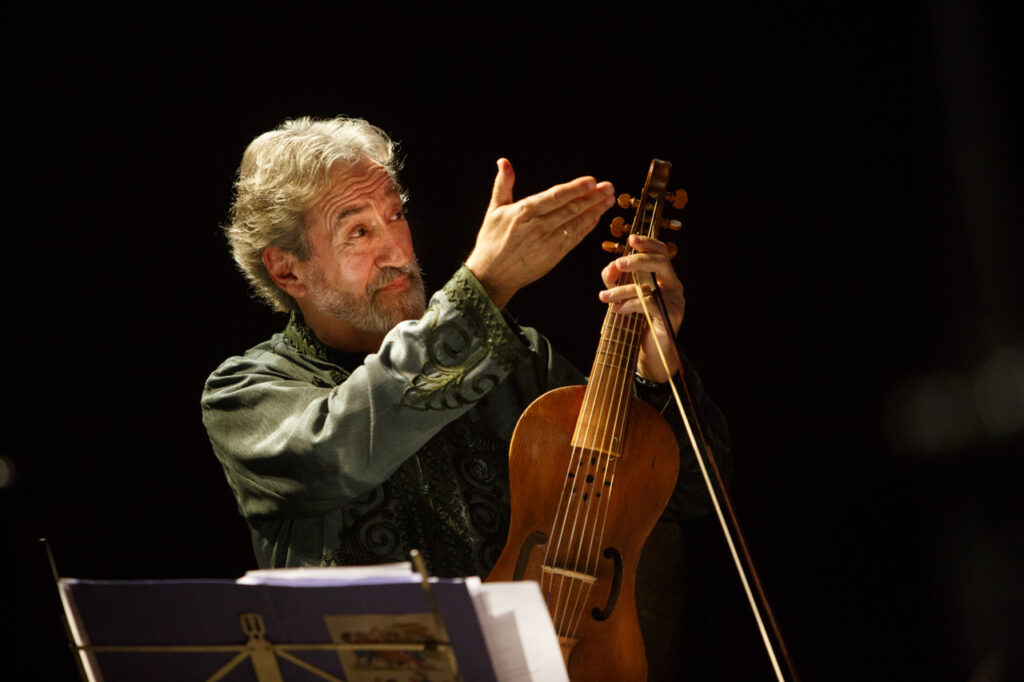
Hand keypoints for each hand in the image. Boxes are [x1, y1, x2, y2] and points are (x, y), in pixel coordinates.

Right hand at [466, 158, 614, 307]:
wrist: (492, 275)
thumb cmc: (491, 241)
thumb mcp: (494, 210)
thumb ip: (503, 185)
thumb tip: (503, 162)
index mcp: (524, 212)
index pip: (555, 197)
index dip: (575, 189)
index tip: (592, 181)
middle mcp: (538, 226)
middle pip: (571, 209)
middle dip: (592, 198)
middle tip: (609, 187)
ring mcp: (548, 242)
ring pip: (576, 223)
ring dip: (595, 211)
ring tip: (609, 200)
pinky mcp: (554, 255)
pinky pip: (574, 238)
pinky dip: (586, 227)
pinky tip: (597, 217)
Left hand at [599, 233, 684, 382]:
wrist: (650, 352)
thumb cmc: (637, 321)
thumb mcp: (622, 295)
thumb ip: (615, 279)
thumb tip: (610, 266)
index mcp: (664, 276)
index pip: (661, 252)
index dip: (647, 242)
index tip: (631, 239)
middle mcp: (673, 285)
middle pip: (660, 262)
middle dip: (637, 260)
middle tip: (618, 264)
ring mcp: (675, 300)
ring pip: (650, 285)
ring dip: (623, 290)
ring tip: (605, 297)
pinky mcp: (671, 316)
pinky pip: (650, 303)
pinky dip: (630, 304)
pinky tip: (618, 309)